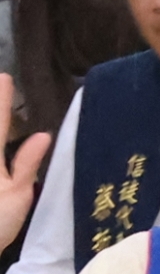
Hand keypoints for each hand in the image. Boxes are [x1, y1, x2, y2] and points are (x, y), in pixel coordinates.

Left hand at [0, 76, 49, 253]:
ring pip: (0, 145)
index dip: (1, 102)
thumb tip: (42, 134)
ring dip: (3, 127)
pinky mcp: (11, 187)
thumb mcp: (16, 196)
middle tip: (1, 80)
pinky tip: (29, 140)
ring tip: (4, 104)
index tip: (4, 77)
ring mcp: (0, 176)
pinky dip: (30, 156)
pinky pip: (19, 164)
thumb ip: (27, 164)